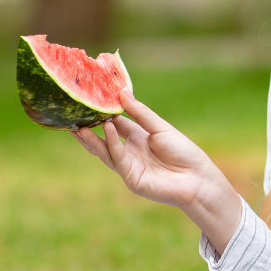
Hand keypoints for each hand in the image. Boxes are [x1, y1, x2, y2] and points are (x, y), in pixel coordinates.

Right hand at [72, 92, 241, 248]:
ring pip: (105, 150)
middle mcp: (130, 151)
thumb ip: (140, 113)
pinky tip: (106, 128)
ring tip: (77, 125)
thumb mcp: (161, 128)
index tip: (89, 99)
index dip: (103, 112)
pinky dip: (112, 142)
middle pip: (104, 138)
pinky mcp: (131, 178)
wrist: (198, 179)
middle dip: (89, 128)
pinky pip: (118, 158)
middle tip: (72, 115)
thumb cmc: (184, 152)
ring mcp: (129, 166)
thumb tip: (122, 91)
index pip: (116, 123)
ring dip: (91, 139)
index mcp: (138, 138)